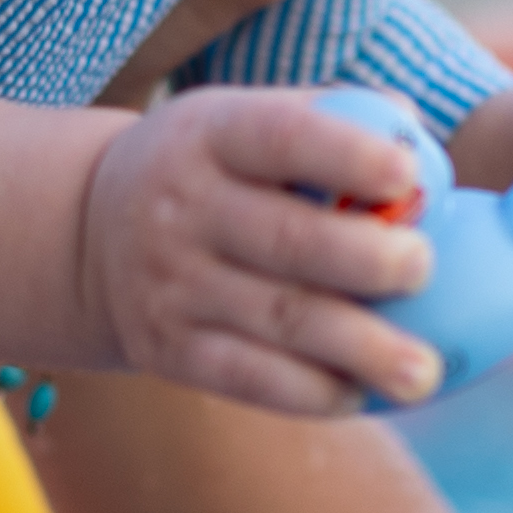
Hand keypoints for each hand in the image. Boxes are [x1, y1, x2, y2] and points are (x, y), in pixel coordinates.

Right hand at [79, 86, 443, 413]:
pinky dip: (311, 392)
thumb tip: (416, 131)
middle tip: (422, 270)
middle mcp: (184, 208)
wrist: (89, 234)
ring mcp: (173, 285)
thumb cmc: (211, 168)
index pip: (283, 137)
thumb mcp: (241, 118)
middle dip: (366, 260)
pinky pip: (248, 379)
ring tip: (422, 373)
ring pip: (279, 321)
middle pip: (287, 240)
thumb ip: (330, 118)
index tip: (408, 176)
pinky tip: (360, 395)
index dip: (348, 156)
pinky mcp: (167, 349)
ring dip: (359, 350)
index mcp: (212, 134)